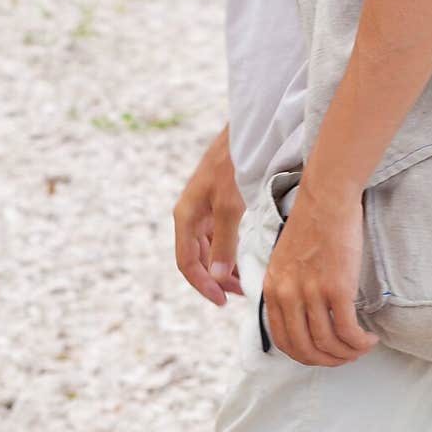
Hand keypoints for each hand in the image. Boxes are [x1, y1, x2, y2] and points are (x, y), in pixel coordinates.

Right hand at [173, 125, 245, 305]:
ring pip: (209, 247)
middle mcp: (191, 214)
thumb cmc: (232, 164)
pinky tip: (245, 257)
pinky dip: (230, 249)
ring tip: (245, 280)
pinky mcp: (217, 202)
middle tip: (240, 293)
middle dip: (216, 278)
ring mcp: (204, 208)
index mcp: (186, 216)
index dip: (202, 285)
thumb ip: (224, 243)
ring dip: (224, 266)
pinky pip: (219, 234)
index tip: (222, 301)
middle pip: (197, 257)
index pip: (187, 263)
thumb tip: (219, 279)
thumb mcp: (229, 205)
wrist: (244, 131)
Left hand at [262, 186, 379, 365]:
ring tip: (362, 346)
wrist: (327, 197)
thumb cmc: (312, 221)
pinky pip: (348, 331)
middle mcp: (287, 295)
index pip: (283, 341)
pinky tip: (369, 338)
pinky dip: (360, 342)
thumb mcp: (286, 259)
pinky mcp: (336, 288)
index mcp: (273, 288)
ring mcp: (311, 292)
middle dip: (328, 360)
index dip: (306, 355)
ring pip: (329, 344)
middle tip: (346, 356)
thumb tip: (303, 316)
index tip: (323, 354)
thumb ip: (288, 287)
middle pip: (306, 349)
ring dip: (348, 353)